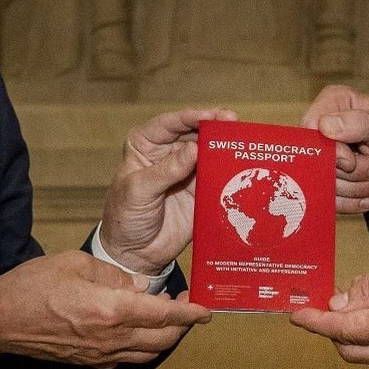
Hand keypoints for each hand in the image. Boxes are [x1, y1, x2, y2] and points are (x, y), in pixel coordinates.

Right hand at [0, 251, 211, 365]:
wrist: (1, 319)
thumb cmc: (34, 286)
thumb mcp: (77, 263)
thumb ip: (114, 273)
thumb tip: (139, 284)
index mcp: (111, 309)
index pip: (163, 315)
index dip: (189, 313)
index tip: (206, 310)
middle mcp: (111, 337)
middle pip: (162, 339)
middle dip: (182, 326)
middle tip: (189, 310)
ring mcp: (100, 353)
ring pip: (146, 352)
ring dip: (163, 338)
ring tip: (167, 319)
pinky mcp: (88, 360)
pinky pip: (125, 358)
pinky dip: (140, 347)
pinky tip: (136, 332)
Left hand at [101, 108, 236, 274]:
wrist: (134, 253)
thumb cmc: (124, 217)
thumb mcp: (138, 191)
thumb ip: (166, 170)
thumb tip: (194, 148)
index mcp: (146, 144)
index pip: (170, 123)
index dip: (191, 117)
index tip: (210, 116)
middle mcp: (168, 152)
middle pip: (194, 132)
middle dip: (214, 126)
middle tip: (233, 122)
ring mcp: (186, 170)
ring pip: (209, 151)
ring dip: (225, 145)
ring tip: (243, 140)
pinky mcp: (201, 190)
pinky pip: (218, 176)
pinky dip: (230, 170)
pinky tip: (243, 164)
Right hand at [301, 84, 368, 213]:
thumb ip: (361, 123)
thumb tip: (325, 126)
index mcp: (335, 102)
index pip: (310, 128)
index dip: (330, 151)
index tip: (352, 161)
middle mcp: (323, 127)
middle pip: (316, 160)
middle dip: (352, 173)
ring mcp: (323, 156)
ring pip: (324, 183)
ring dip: (357, 188)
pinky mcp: (326, 181)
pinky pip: (328, 200)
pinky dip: (353, 202)